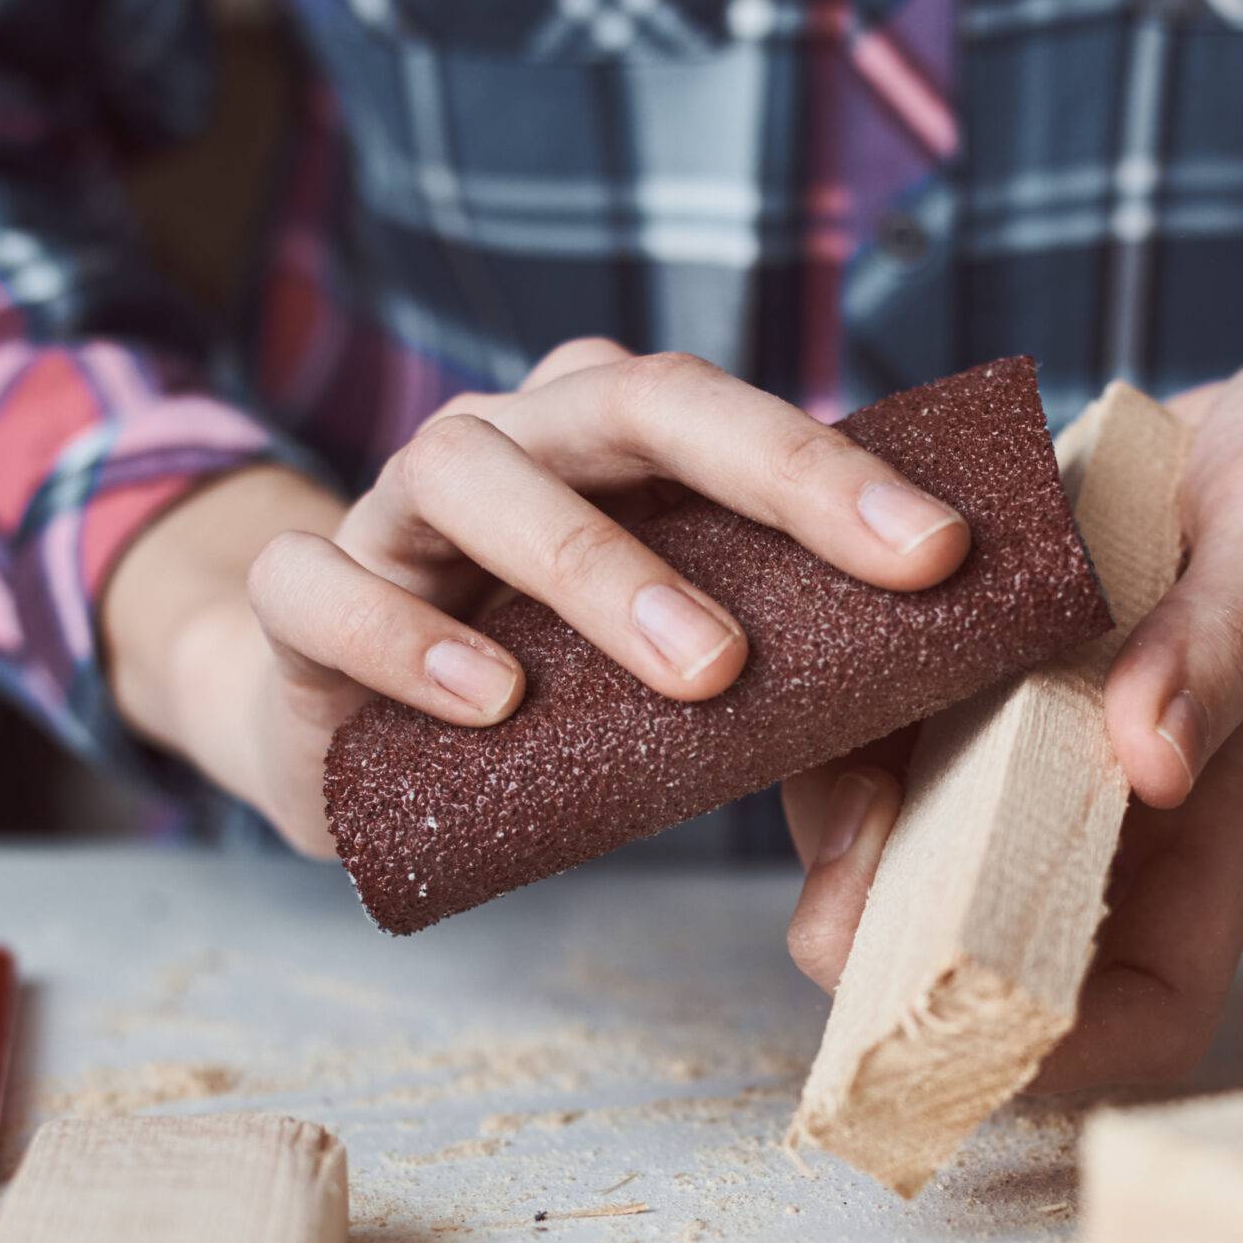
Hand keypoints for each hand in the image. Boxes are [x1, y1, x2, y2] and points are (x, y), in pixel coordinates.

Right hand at [102, 339, 971, 853]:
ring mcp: (394, 510)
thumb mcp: (674, 709)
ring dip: (595, 563)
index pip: (726, 412)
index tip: (941, 551)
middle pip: (626, 398)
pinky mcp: (301, 601)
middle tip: (876, 570)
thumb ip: (785, 746)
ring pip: (468, 469)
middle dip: (766, 475)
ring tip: (700, 672)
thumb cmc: (543, 709)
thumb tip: (898, 844)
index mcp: (611, 445)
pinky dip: (403, 633)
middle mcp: (510, 444)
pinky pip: (323, 586)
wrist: (343, 743)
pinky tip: (492, 700)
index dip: (833, 468)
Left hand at [782, 302, 1242, 1088]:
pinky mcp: (972, 679)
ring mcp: (1029, 751)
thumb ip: (1227, 639)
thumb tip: (1146, 759)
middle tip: (841, 884)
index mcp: (1203, 822)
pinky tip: (811, 646)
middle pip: (987, 952)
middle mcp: (1101, 810)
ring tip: (817, 722)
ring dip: (839, 824)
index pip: (1146, 1008)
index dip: (1067, 1049)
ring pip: (904, 846)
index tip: (978, 1006)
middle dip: (895, 953)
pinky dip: (830, 716)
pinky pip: (876, 734)